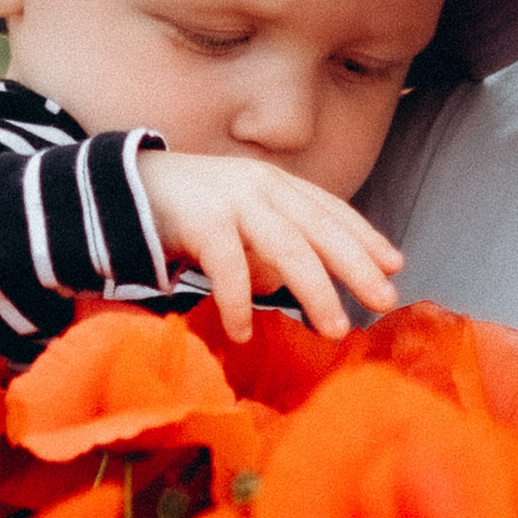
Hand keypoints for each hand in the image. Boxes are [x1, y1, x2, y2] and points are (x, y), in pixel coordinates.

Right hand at [136, 154, 405, 342]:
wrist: (122, 188)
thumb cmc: (190, 212)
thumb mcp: (241, 219)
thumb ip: (275, 245)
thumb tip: (308, 289)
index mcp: (276, 184)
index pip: (331, 210)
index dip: (366, 237)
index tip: (395, 266)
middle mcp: (261, 187)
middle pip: (321, 229)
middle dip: (356, 266)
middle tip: (385, 300)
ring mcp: (232, 201)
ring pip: (288, 248)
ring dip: (315, 292)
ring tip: (335, 328)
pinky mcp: (201, 220)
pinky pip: (229, 268)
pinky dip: (238, 303)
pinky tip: (244, 333)